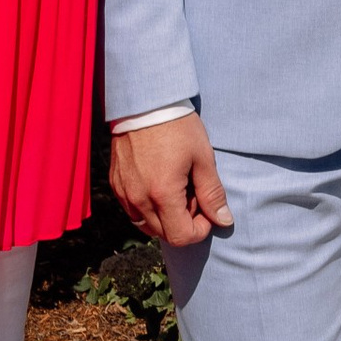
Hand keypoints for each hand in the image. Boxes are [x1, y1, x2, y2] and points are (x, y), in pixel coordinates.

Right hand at [109, 112, 235, 251]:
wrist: (144, 103)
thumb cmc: (177, 126)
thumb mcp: (202, 158)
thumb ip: (212, 193)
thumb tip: (224, 221)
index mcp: (162, 194)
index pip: (180, 237)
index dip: (199, 231)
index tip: (207, 212)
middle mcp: (138, 199)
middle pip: (163, 234)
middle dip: (183, 222)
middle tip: (193, 195)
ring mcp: (124, 193)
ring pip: (146, 225)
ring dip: (165, 218)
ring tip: (176, 190)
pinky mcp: (115, 184)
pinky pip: (132, 210)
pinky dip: (148, 208)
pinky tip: (159, 184)